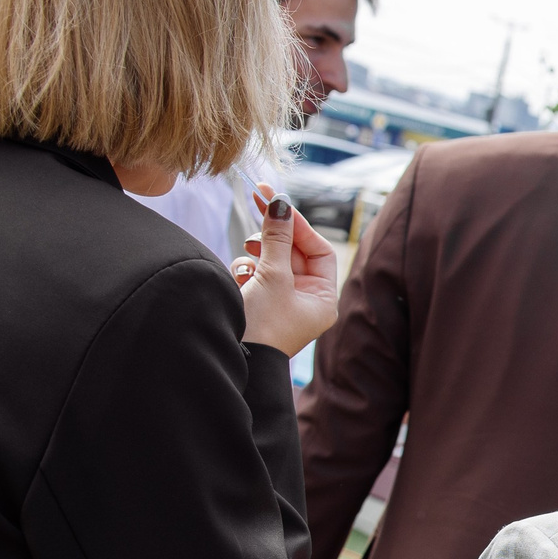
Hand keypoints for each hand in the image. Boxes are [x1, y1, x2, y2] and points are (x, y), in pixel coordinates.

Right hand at [233, 183, 338, 354]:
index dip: (299, 225)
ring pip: (272, 261)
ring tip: (249, 249)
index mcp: (322, 298)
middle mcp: (306, 300)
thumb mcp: (272, 275)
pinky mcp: (258, 304)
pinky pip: (256, 275)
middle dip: (275, 231)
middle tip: (258, 198)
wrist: (234, 360)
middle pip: (294, 251)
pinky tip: (241, 276)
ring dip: (258, 252)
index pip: (319, 250)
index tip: (279, 204)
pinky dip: (246, 270)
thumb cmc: (262, 325)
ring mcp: (281, 303)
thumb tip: (281, 203)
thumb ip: (276, 237)